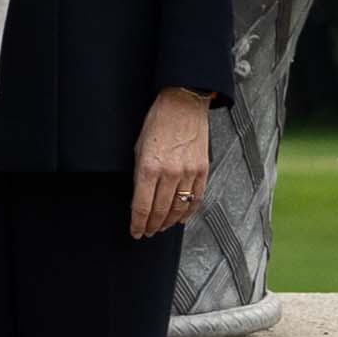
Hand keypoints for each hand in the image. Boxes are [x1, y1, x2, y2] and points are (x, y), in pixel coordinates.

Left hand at [125, 90, 213, 245]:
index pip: (142, 206)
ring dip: (168, 222)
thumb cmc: (157, 122)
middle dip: (151, 226)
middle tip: (147, 232)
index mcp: (148, 167)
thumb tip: (140, 197)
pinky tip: (181, 218)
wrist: (183, 104)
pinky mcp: (202, 170)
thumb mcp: (139, 147)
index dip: (138, 223)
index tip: (135, 231)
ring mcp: (188, 173)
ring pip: (178, 209)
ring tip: (161, 228)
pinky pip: (196, 199)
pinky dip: (188, 212)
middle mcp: (169, 173)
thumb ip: (140, 174)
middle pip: (160, 211)